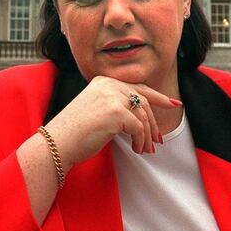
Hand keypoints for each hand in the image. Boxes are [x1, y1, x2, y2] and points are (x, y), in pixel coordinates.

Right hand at [43, 76, 181, 169]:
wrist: (57, 143)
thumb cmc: (74, 133)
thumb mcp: (96, 111)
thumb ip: (115, 106)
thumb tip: (140, 117)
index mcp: (103, 81)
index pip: (137, 87)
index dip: (158, 97)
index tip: (173, 104)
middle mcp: (108, 85)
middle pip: (143, 101)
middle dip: (153, 123)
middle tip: (158, 140)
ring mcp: (111, 97)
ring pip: (143, 115)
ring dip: (147, 136)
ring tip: (145, 149)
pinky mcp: (115, 112)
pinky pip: (138, 127)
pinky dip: (140, 140)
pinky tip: (136, 149)